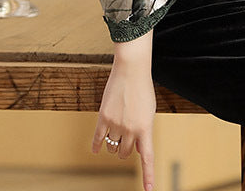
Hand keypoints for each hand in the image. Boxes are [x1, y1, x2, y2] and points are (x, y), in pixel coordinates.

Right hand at [93, 31, 155, 190]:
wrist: (131, 70)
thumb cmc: (143, 89)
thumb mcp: (149, 111)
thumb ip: (144, 130)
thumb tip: (137, 148)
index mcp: (146, 128)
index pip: (147, 158)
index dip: (148, 176)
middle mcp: (130, 129)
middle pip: (125, 152)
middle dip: (126, 148)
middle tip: (127, 136)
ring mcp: (116, 124)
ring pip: (112, 146)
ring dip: (114, 142)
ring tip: (117, 129)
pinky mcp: (103, 118)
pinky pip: (97, 138)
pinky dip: (96, 145)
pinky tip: (95, 149)